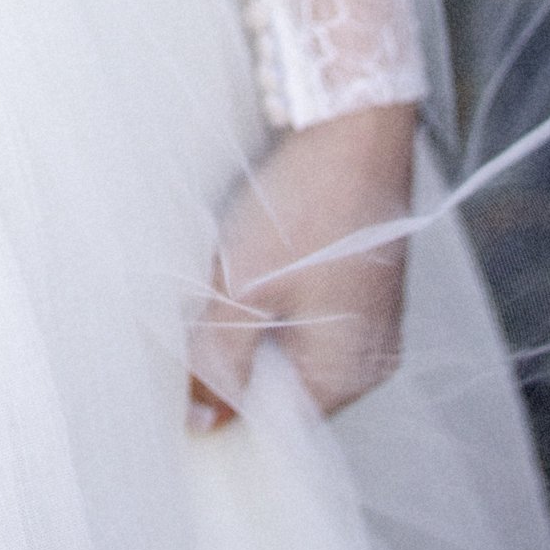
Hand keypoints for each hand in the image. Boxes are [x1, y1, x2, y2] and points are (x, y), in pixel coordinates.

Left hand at [187, 102, 414, 432]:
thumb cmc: (308, 207)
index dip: (226, 408)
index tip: (181, 393)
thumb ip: (222, 359)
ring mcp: (368, 315)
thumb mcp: (246, 288)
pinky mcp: (359, 277)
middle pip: (286, 385)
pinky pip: (306, 308)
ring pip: (291, 341)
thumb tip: (202, 424)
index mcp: (346, 373)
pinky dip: (271, 294)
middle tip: (193, 325)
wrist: (354, 124)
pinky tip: (248, 258)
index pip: (279, 424)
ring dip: (250, 322)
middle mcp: (368, 355)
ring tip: (221, 283)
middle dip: (236, 361)